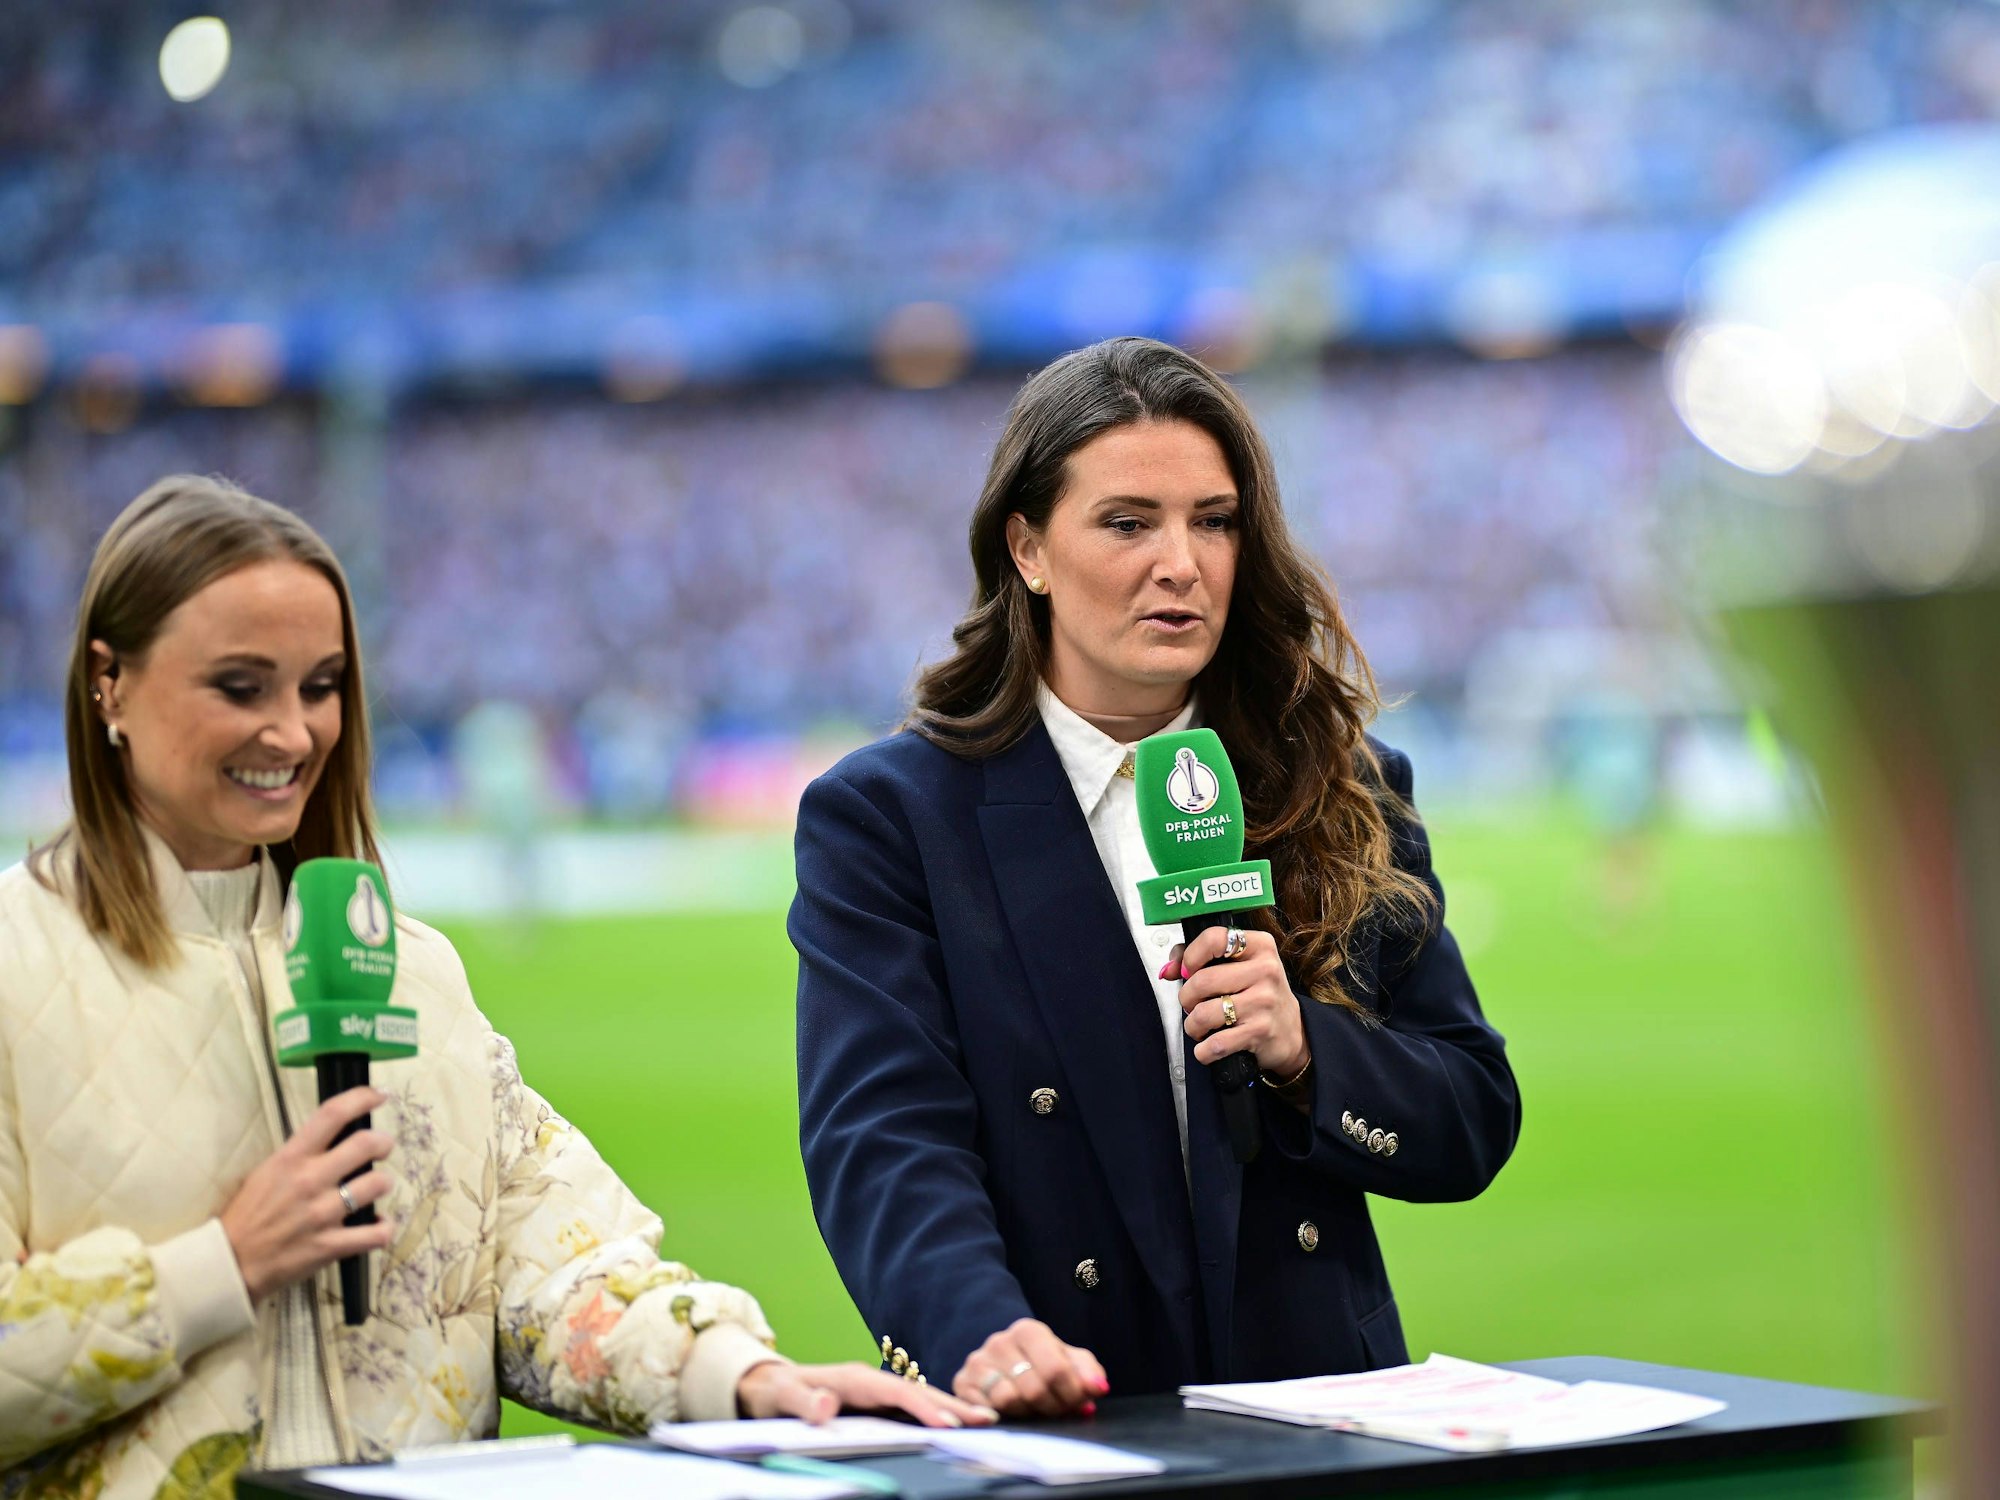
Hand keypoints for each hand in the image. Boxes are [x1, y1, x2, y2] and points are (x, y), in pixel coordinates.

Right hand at [220, 1086, 395, 1302]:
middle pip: (366, 1144)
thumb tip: (335, 1137)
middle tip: (382, 1147)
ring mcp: (322, 1214)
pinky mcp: (330, 1246)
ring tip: (375, 1188)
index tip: (379, 1096)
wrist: (230, 1263)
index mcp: (291, 1158)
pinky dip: (383, 1228)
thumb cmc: (248, 1215)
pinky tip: (377, 1225)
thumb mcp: (267, 1172)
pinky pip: (375, 1234)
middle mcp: (310, 1180)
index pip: (332, 1114)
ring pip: (378, 1184)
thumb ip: (301, 1154)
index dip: (362, 1098)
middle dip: (383, 1142)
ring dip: (384, 1183)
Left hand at [736, 1361, 998, 1426]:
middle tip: (988, 1420)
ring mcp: (875, 1393)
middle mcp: (870, 1381)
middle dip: (952, 1405)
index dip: (924, 1407)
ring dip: (951, 1409)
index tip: (950, 1424)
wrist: (768, 1386)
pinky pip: (910, 1410)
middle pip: (917, 1391)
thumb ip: (804, 1400)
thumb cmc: (775, 1392)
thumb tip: (830, 1405)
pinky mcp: (875, 1404)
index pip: (896, 1392)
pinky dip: (935, 1415)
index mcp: (854, 1378)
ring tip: (985, 1422)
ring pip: (919, 1399)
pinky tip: (955, 1426)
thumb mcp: (782, 1396)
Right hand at [952, 1317, 1107, 1418]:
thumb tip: (1098, 1387)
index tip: (1080, 1403)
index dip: (1072, 1393)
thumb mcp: (1068, 1362)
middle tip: (1060, 1410)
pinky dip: (1006, 1417)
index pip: (1055, 1369)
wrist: (1002, 1365)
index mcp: (1028, 1330)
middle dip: (1054, 1407)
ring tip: (1037, 1410)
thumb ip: (1088, 1372)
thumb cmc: (1042, 1364)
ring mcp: (978, 1361)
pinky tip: (1015, 1412)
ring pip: (1009, 1401)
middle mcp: (999, 1341)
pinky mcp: (962, 1382)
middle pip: (1034, 1389)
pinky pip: (987, 1410)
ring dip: (1030, 1414)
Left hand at [1169, 926, 1309, 1078]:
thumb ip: (1200, 958)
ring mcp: (1264, 1001)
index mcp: (1260, 946)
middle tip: (1192, 1004)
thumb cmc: (1258, 994)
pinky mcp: (1260, 1031)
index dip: (1191, 956)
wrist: (1291, 1031)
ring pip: (1203, 1014)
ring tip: (1199, 1025)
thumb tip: (1168, 969)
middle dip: (1186, 997)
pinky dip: (1203, 1050)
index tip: (1187, 970)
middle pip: (1202, 981)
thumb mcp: (1239, 966)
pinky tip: (1208, 1046)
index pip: (1214, 938)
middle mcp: (1265, 970)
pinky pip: (1215, 1044)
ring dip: (1192, 1025)